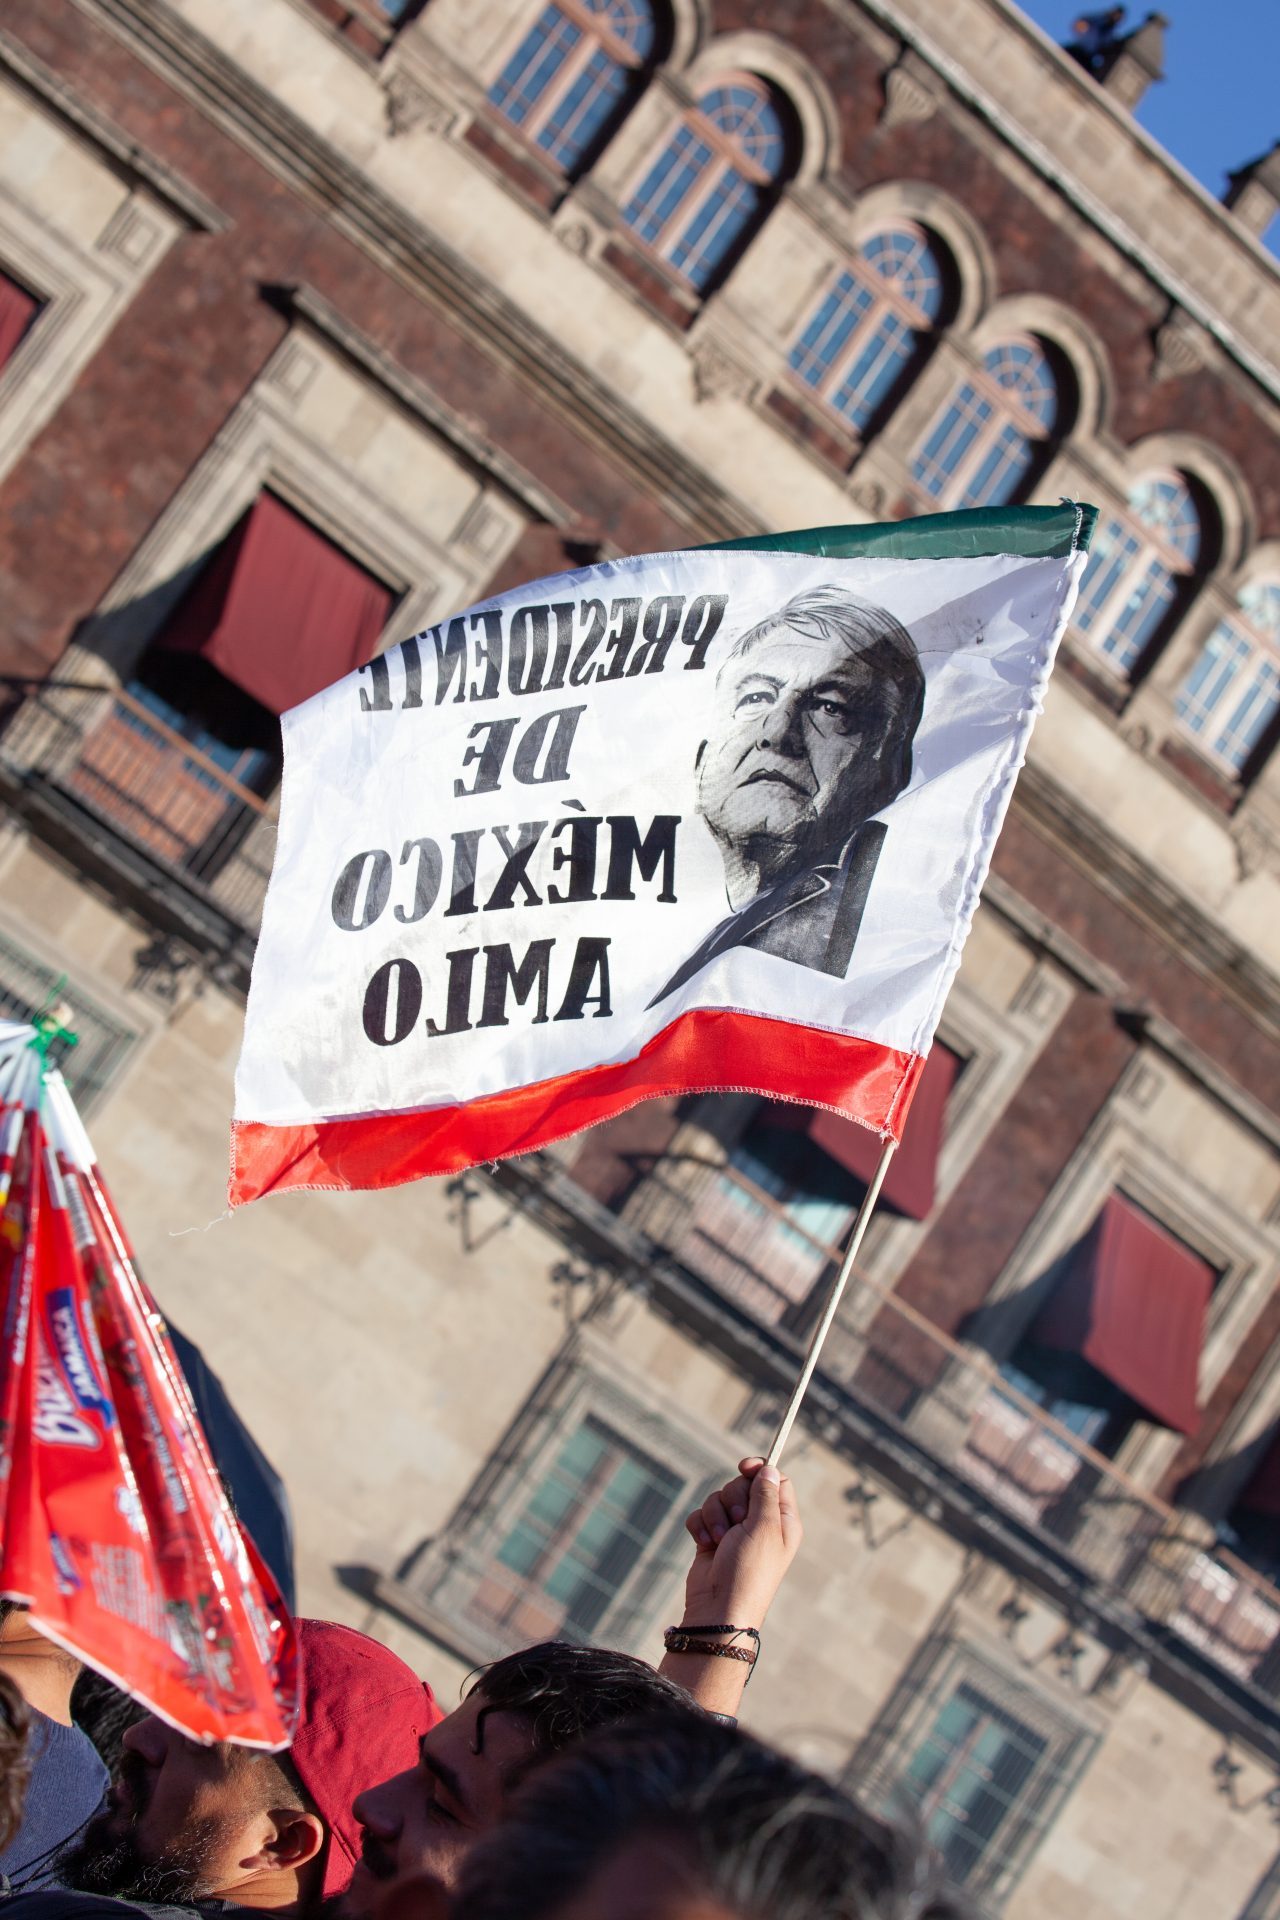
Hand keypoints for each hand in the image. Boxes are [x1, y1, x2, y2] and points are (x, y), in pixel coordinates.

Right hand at [679, 1457, 800, 1630]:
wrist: (719, 1608)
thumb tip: (770, 1468)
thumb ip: (765, 1494)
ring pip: (718, 1498)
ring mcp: (734, 1532)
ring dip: (715, 1515)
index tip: (744, 1467)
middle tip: (737, 1520)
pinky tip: (705, 1545)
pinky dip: (701, 1526)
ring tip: (720, 1539)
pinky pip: (701, 1516)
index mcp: (782, 1521)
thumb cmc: (749, 1570)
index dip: (760, 1470)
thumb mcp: (764, 1527)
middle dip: (733, 1498)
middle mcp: (760, 1524)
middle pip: (743, 1486)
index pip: (775, 1481)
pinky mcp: (712, 1540)